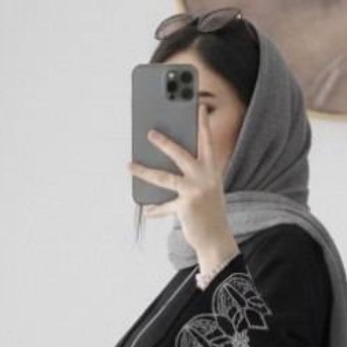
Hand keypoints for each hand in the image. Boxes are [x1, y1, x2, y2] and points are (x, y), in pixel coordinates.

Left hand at [127, 102, 239, 270]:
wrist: (217, 240)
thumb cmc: (209, 213)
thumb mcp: (206, 189)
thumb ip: (192, 175)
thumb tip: (162, 163)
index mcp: (212, 170)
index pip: (207, 142)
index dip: (203, 124)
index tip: (199, 106)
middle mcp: (205, 178)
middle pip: (181, 154)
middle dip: (164, 142)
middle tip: (149, 132)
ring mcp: (195, 191)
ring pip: (165, 177)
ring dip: (144, 170)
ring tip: (129, 164)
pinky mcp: (185, 206)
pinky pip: (164, 205)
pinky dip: (155, 209)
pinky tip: (146, 209)